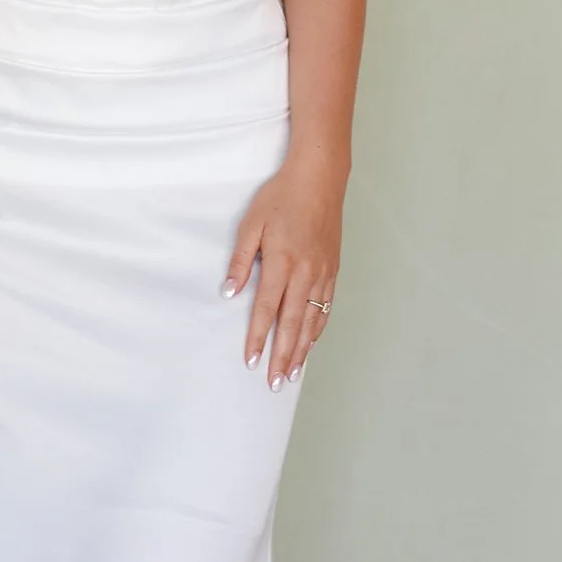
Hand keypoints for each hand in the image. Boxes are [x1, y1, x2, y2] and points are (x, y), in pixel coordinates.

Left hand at [226, 160, 343, 387]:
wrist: (320, 178)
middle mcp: (306, 273)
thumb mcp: (252, 224)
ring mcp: (323, 274)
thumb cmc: (281, 197)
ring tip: (292, 374)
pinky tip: (311, 343)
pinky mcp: (333, 270)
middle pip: (292, 324)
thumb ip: (240, 261)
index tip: (250, 361)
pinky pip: (325, 308)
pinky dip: (318, 330)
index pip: (267, 310)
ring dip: (302, 350)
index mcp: (283, 262)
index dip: (257, 338)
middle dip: (282, 357)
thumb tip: (228, 292)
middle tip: (274, 383)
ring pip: (312, 321)